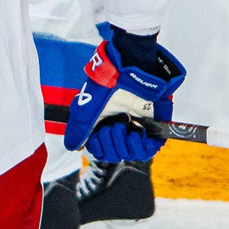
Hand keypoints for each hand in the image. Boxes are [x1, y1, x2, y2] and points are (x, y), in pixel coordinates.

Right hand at [62, 25, 184, 162]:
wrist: (128, 72)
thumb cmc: (106, 88)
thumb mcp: (85, 111)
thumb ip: (78, 130)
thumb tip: (74, 147)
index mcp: (104, 124)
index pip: (102, 152)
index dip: (99, 149)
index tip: (98, 136)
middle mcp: (121, 128)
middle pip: (116, 155)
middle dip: (111, 145)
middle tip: (111, 128)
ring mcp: (137, 127)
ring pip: (131, 154)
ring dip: (124, 145)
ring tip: (122, 128)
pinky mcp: (154, 126)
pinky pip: (150, 149)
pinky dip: (141, 147)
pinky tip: (135, 135)